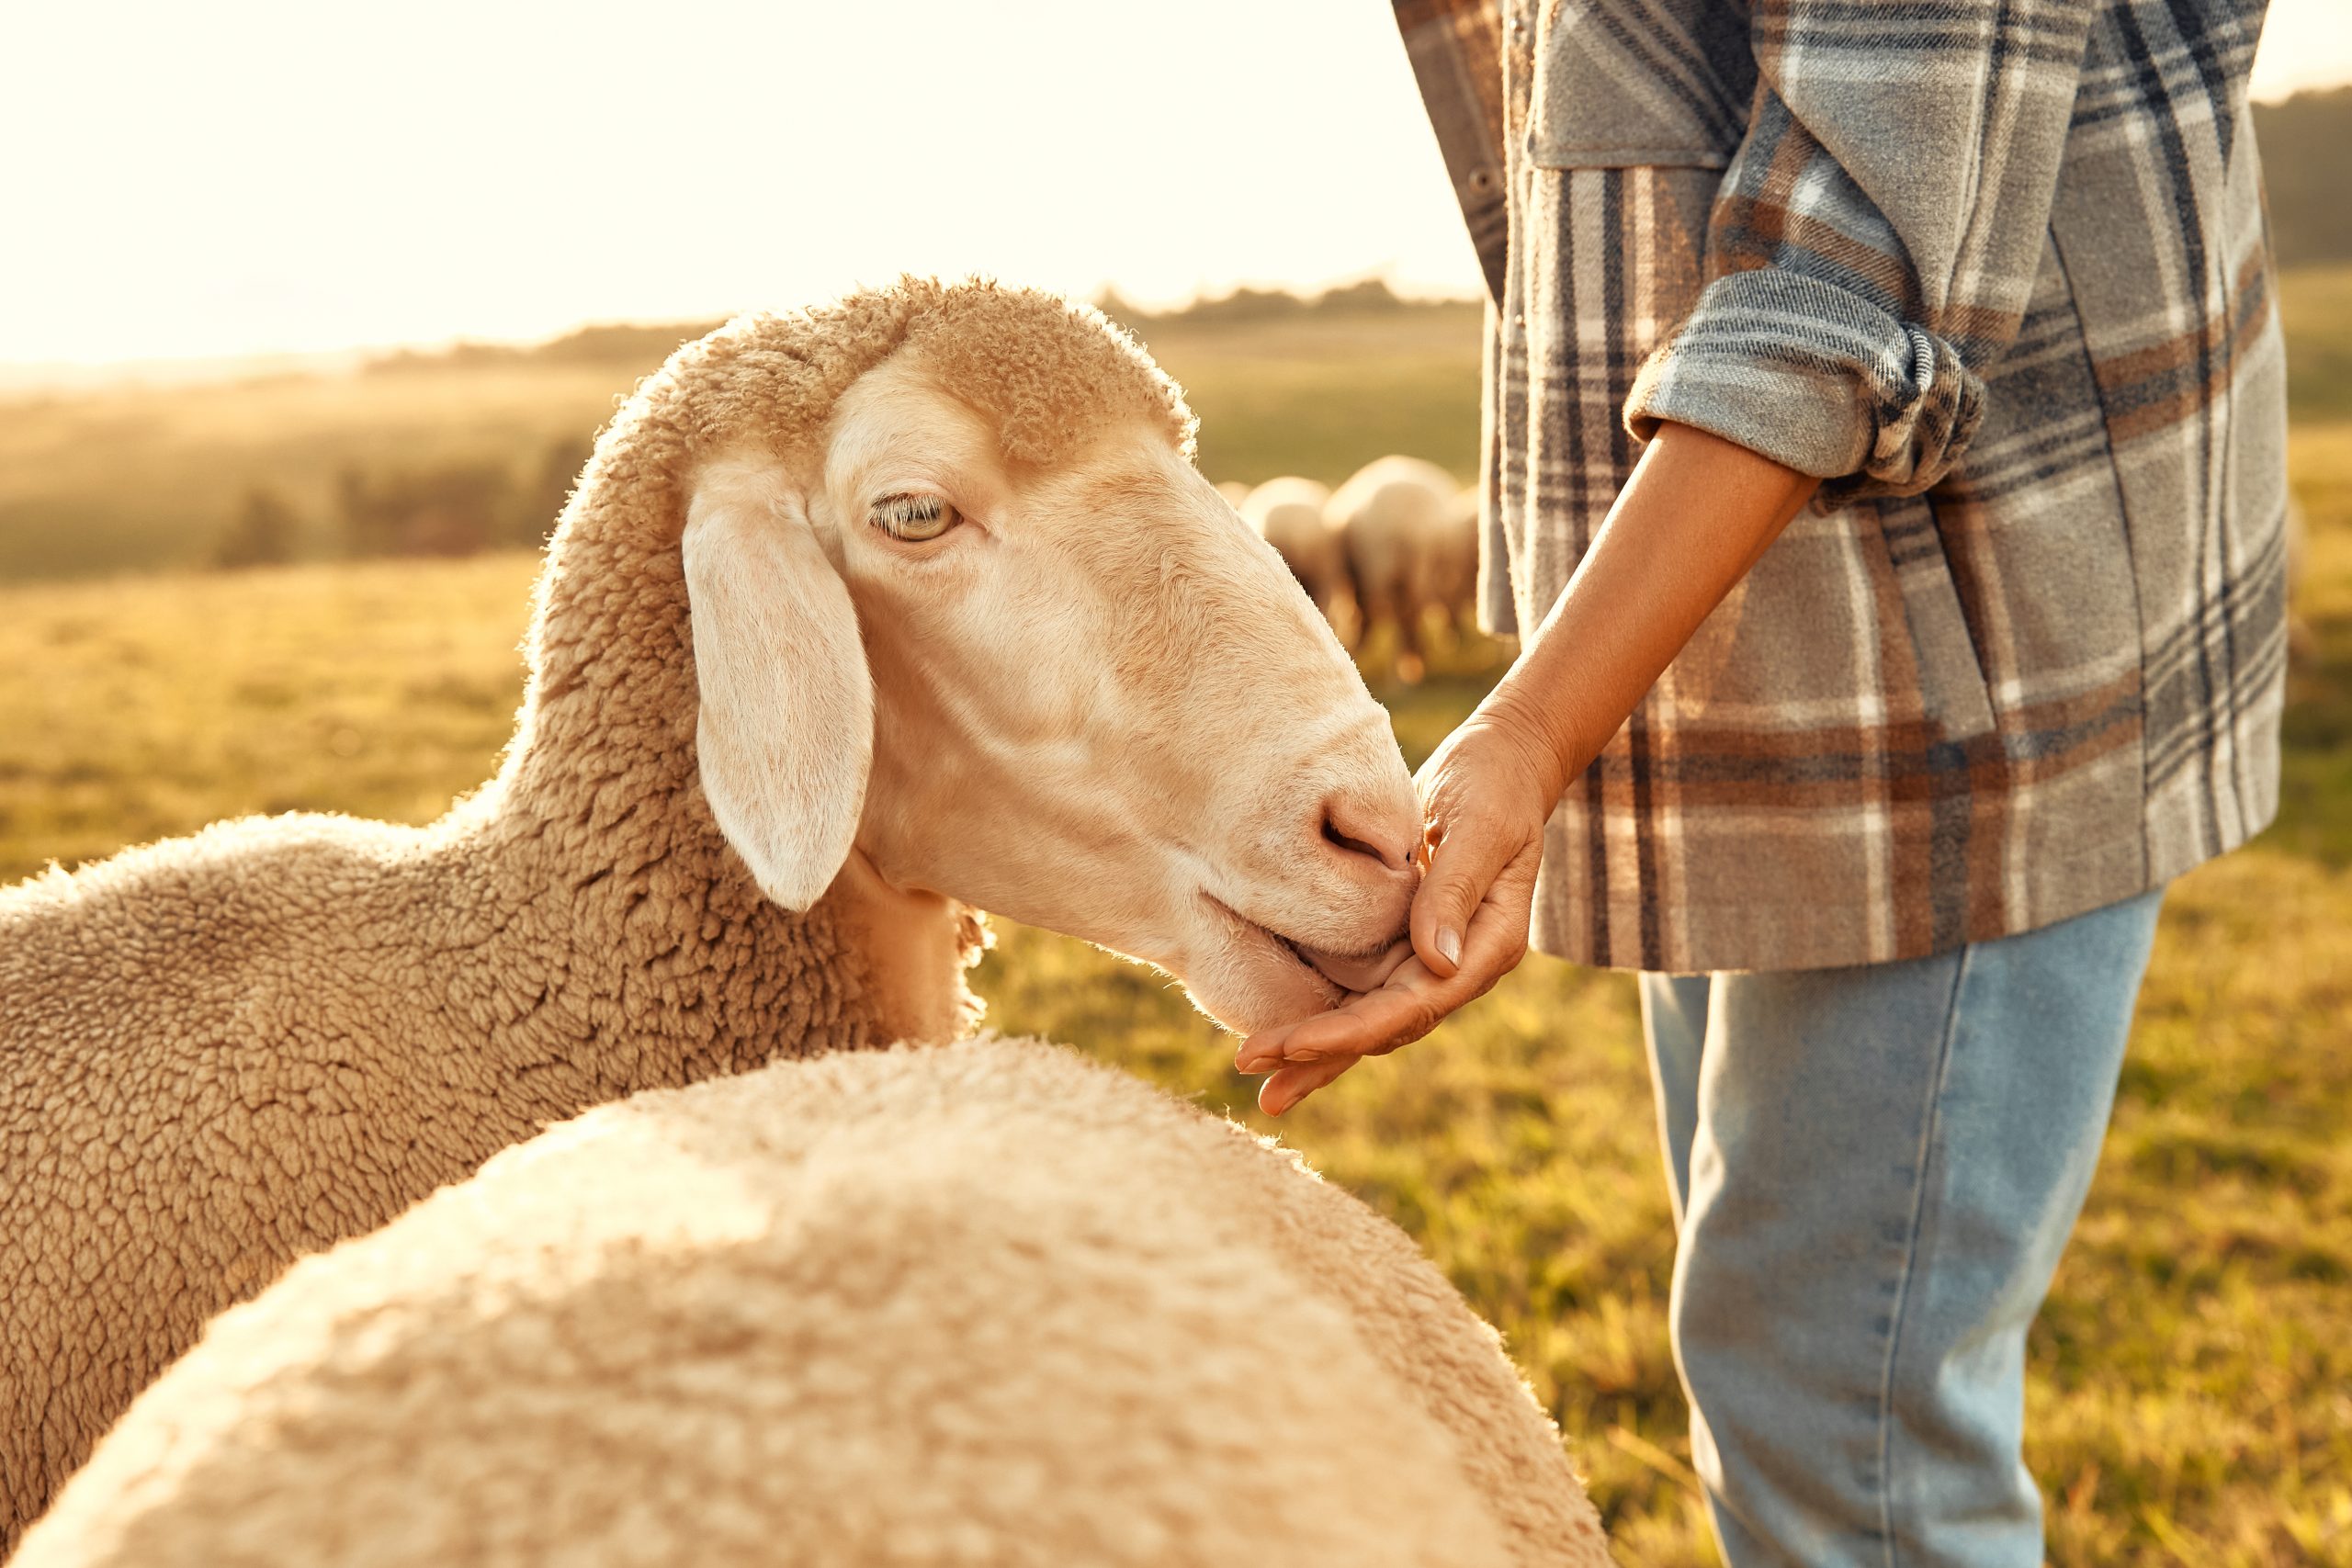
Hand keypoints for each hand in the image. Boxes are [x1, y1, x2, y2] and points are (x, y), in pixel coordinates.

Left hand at [1235, 711, 1556, 1114]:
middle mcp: (1456, 967)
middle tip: (1252, 1067)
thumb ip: (1456, 889)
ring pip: (1367, 1018)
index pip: (1415, 1005)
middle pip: (1384, 1026)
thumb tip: (1436, 965)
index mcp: (1487, 948)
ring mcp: (1426, 959)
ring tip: (1253, 1071)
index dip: (1351, 1030)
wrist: (1500, 763)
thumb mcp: (1480, 826)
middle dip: (1319, 1053)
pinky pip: (1357, 987)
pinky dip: (1319, 1009)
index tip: (1294, 1045)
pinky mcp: (1398, 942)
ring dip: (1313, 1047)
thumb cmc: (1493, 783)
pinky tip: (1273, 1027)